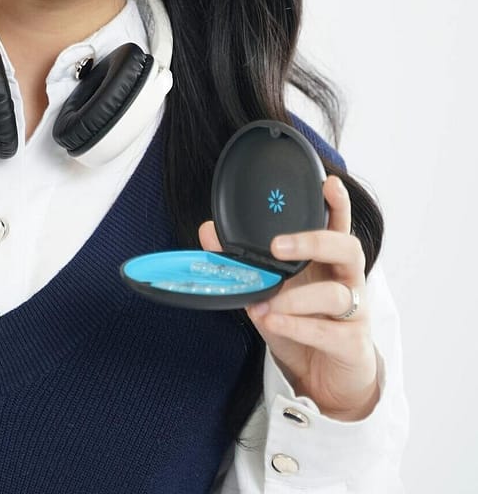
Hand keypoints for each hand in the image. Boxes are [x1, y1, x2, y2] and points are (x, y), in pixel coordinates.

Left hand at [198, 175, 378, 420]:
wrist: (325, 380)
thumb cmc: (301, 324)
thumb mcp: (268, 290)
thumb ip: (244, 263)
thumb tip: (209, 232)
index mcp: (328, 261)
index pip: (338, 225)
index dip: (337, 204)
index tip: (328, 184)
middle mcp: (347, 280)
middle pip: (347, 248)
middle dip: (314, 241)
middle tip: (278, 246)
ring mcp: (356, 312)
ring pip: (337, 294)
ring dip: (296, 297)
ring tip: (267, 304)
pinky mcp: (353, 344)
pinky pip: (329, 331)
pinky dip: (297, 326)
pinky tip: (274, 323)